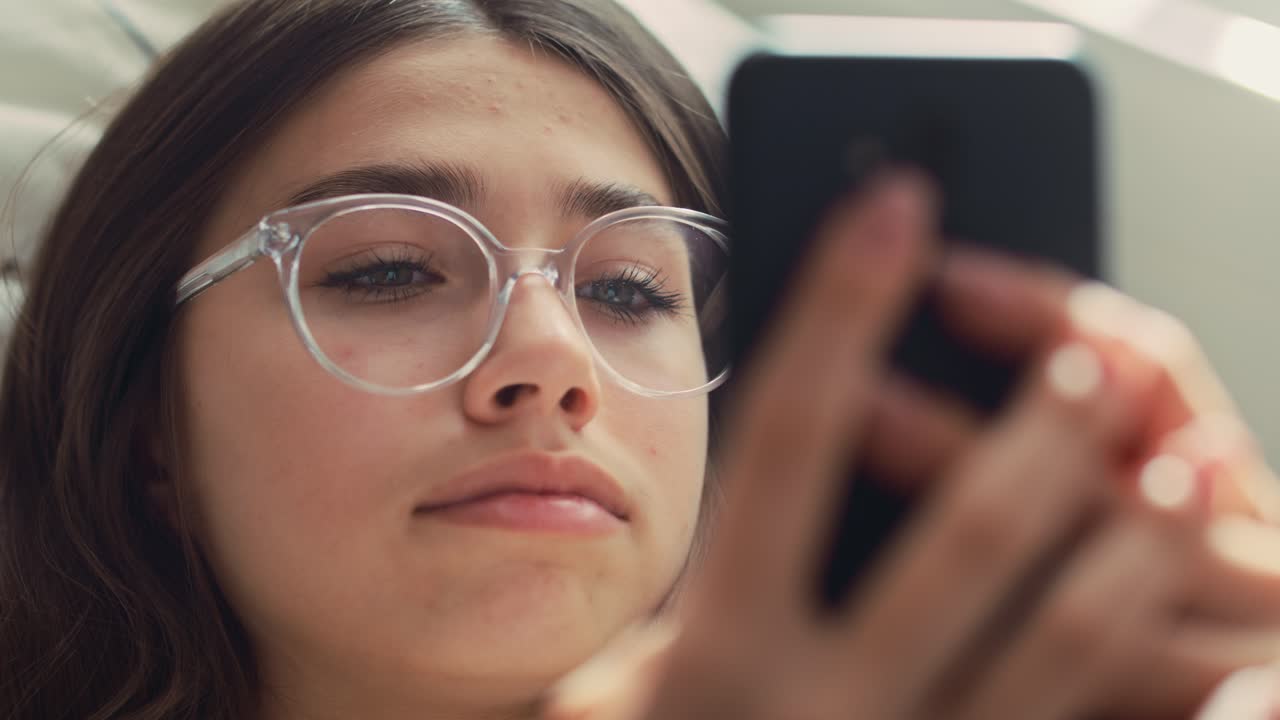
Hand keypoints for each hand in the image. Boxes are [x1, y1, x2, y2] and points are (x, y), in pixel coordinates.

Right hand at [541, 171, 1279, 718]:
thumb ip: (680, 596)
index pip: (787, 434)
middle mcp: (819, 713)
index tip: (890, 205)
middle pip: (964, 537)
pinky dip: (1154, 678)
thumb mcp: (609, 690)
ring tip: (1185, 468)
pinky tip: (1209, 635)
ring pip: (1057, 645)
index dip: (840, 306)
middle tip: (1092, 351)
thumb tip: (751, 491)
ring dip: (1133, 545)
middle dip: (1039, 430)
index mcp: (714, 653)